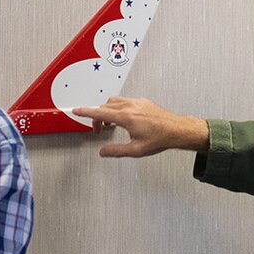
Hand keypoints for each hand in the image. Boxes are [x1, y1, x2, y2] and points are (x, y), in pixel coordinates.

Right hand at [74, 97, 209, 157]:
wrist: (177, 130)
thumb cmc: (160, 139)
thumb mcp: (135, 150)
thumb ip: (116, 151)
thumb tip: (103, 152)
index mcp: (126, 117)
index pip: (100, 112)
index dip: (86, 112)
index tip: (77, 110)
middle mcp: (131, 106)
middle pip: (105, 106)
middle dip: (98, 117)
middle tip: (98, 130)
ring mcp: (137, 102)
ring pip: (115, 101)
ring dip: (108, 111)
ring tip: (109, 125)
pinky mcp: (143, 102)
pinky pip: (125, 101)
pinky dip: (118, 108)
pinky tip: (123, 119)